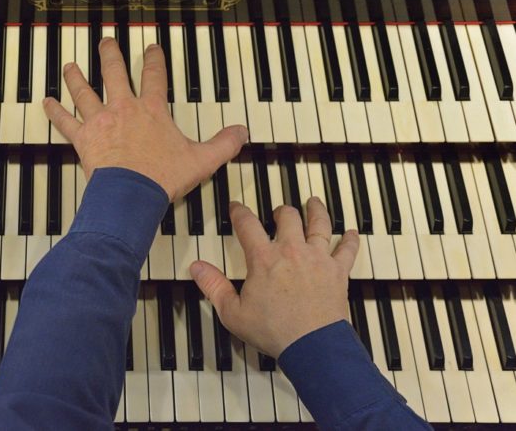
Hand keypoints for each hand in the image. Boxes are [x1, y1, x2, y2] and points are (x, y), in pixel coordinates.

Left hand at [42, 37, 248, 201]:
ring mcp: (101, 122)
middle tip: (106, 42)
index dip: (154, 59)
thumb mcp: (201, 160)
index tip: (151, 48)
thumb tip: (241, 133)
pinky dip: (55, 112)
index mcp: (151, 110)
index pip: (154, 76)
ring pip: (85, 92)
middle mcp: (124, 108)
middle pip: (114, 74)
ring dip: (76, 78)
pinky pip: (65, 122)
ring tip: (70, 66)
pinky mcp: (84, 139)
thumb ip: (223, 144)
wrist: (133, 194)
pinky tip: (46, 102)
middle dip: (110, 55)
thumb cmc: (162, 176)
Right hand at [190, 198, 359, 357]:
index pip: (248, 225)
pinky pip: (347, 250)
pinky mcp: (337, 272)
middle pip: (288, 217)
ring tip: (313, 203)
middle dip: (281, 211)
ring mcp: (318, 259)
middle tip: (278, 212)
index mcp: (264, 258)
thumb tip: (196, 267)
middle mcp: (292, 251)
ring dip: (316, 211)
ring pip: (319, 224)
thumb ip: (214, 286)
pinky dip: (350, 240)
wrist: (312, 346)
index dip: (240, 212)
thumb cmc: (274, 331)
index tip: (236, 207)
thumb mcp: (233, 312)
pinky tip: (352, 233)